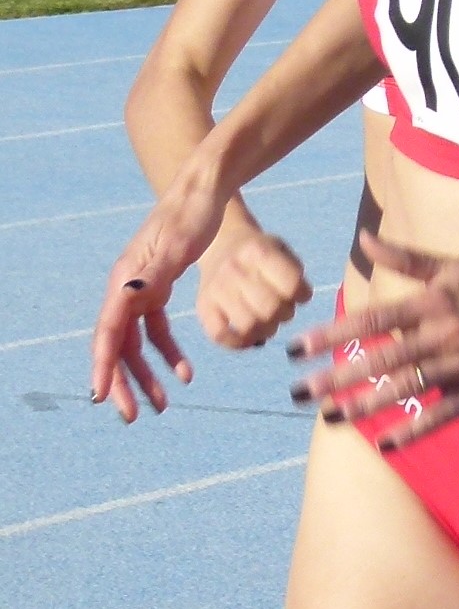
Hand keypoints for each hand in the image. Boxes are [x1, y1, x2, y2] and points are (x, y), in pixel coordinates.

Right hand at [89, 168, 227, 421]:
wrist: (206, 192)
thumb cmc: (189, 217)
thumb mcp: (173, 247)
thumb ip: (149, 277)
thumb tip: (125, 300)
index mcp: (124, 283)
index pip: (107, 334)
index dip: (103, 368)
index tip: (101, 398)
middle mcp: (127, 290)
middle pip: (118, 346)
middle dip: (125, 383)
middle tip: (136, 416)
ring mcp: (142, 291)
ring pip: (138, 344)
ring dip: (149, 374)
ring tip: (165, 403)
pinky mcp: (159, 290)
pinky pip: (157, 331)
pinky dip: (170, 353)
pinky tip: (186, 371)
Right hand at [197, 225, 312, 348]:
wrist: (221, 243)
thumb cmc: (260, 253)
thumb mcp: (281, 249)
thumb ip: (295, 272)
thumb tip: (300, 300)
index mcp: (259, 251)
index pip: (291, 284)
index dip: (302, 295)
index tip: (301, 295)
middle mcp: (235, 268)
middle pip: (270, 309)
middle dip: (284, 315)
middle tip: (283, 311)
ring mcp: (217, 288)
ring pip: (248, 326)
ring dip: (265, 331)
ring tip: (268, 323)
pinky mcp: (203, 306)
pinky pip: (220, 335)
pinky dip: (239, 343)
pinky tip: (250, 337)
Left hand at [285, 230, 458, 449]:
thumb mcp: (452, 266)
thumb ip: (405, 259)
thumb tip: (363, 239)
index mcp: (433, 301)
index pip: (373, 318)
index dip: (332, 333)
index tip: (297, 347)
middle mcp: (444, 332)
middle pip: (381, 358)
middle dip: (336, 376)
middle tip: (299, 391)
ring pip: (406, 389)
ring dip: (365, 405)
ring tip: (329, 418)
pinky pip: (442, 414)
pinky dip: (413, 430)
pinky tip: (382, 443)